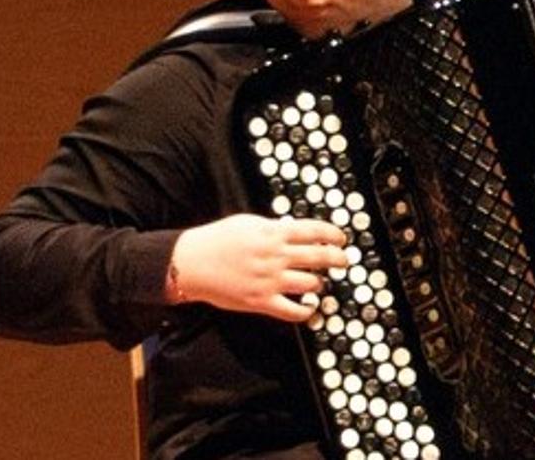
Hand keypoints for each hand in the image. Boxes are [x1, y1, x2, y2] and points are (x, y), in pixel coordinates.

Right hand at [168, 214, 350, 321]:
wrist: (192, 263)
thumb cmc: (217, 240)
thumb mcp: (248, 223)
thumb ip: (273, 227)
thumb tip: (294, 230)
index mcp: (273, 233)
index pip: (315, 232)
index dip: (334, 235)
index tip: (341, 239)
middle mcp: (276, 256)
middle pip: (320, 257)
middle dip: (338, 259)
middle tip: (343, 261)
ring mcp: (270, 281)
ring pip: (312, 284)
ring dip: (320, 283)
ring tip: (318, 282)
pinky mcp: (261, 302)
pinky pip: (293, 311)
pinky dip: (306, 310)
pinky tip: (309, 307)